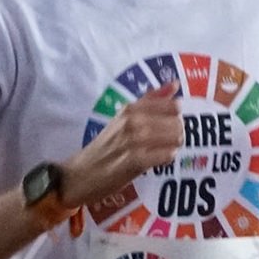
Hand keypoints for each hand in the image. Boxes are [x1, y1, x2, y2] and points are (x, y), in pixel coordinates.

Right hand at [67, 87, 183, 203]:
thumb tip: (175, 84)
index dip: (175, 117)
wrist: (82, 173)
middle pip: (176, 123)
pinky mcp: (135, 161)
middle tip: (167, 141)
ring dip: (174, 145)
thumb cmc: (106, 145)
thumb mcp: (123, 118)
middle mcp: (132, 121)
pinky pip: (165, 155)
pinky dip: (167, 158)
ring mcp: (134, 141)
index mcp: (130, 108)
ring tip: (163, 150)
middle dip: (177, 133)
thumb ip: (150, 100)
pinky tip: (160, 159)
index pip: (171, 105)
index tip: (168, 124)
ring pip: (174, 138)